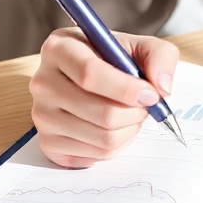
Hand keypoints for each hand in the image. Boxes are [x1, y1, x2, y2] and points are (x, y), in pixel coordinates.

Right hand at [29, 28, 180, 166]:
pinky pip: (95, 156)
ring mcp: (42, 116)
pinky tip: (114, 128)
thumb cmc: (113, 61)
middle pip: (101, 113)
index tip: (150, 94)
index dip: (126, 89)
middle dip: (135, 114)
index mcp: (59, 48)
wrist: (89, 80)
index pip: (90, 74)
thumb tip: (161, 86)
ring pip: (102, 139)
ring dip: (129, 130)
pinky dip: (116, 146)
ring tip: (131, 115)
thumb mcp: (140, 46)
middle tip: (145, 107)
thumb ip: (160, 56)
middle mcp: (43, 83)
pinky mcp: (48, 144)